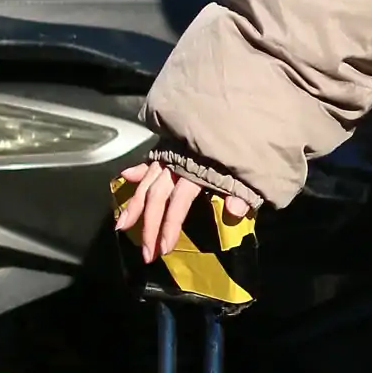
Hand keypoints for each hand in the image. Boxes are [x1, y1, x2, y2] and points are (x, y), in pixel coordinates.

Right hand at [115, 160, 251, 264]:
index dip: (170, 226)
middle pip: (157, 196)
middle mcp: (179, 162)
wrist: (242, 118)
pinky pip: (151, 160)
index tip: (164, 249)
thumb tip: (234, 210)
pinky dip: (138, 168)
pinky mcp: (171, 147)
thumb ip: (241, 191)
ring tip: (121, 225)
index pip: (178, 202)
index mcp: (198, 170)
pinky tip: (125, 176)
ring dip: (134, 204)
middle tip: (146, 254)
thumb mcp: (250, 173)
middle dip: (149, 226)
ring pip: (148, 181)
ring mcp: (172, 154)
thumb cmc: (247, 147)